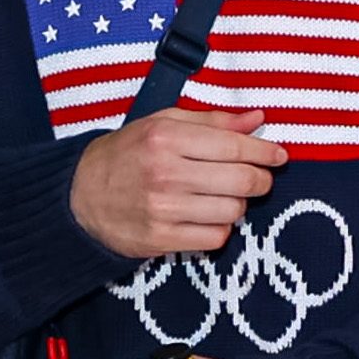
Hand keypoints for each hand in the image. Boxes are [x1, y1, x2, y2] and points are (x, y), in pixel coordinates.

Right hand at [69, 107, 286, 259]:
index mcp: (167, 137)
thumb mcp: (162, 123)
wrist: (79, 197)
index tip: (279, 155)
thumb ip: (212, 121)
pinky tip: (206, 216)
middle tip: (258, 179)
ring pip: (233, 211)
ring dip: (237, 205)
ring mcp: (164, 209)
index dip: (265, 152)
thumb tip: (257, 119)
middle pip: (242, 181)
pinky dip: (219, 228)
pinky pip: (215, 238)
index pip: (235, 147)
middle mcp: (166, 173)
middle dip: (260, 180)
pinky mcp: (161, 239)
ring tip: (223, 197)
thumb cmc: (125, 155)